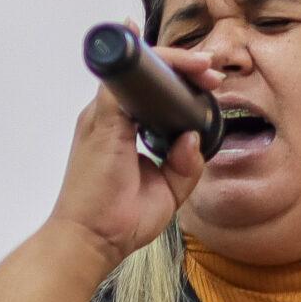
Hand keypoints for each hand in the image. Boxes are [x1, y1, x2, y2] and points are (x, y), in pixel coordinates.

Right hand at [44, 37, 219, 273]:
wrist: (90, 240)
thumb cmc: (116, 219)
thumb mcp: (167, 191)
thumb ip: (185, 165)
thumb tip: (193, 138)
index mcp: (120, 129)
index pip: (145, 90)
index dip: (176, 80)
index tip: (207, 84)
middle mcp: (108, 117)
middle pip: (141, 74)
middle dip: (180, 64)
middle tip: (210, 71)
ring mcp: (102, 116)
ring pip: (135, 68)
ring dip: (172, 61)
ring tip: (203, 67)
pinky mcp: (103, 121)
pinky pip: (125, 79)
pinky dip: (149, 65)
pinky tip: (179, 66)